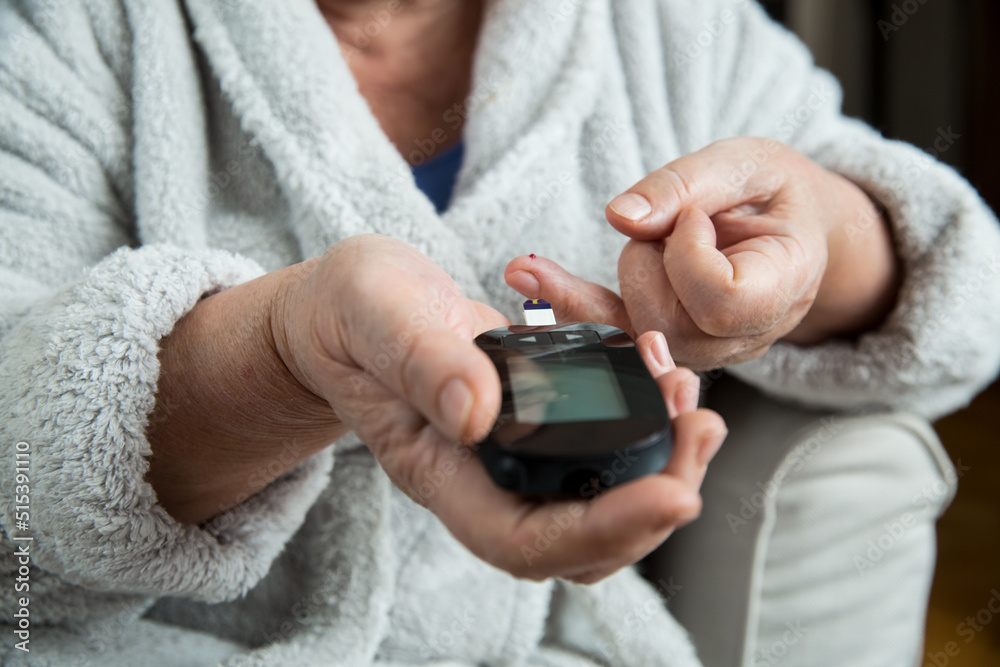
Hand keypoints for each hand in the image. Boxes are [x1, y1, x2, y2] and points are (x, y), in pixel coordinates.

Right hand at [277, 235, 725, 582]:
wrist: (348, 310)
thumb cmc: (351, 315)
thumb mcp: (376, 315)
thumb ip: (421, 360)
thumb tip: (479, 416)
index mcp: (440, 470)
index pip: (525, 538)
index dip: (604, 530)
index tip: (673, 493)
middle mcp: (485, 477)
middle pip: (581, 538)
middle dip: (655, 502)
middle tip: (701, 433)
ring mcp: (514, 454)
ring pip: (601, 500)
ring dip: (662, 466)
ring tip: (697, 410)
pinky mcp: (537, 422)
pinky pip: (601, 447)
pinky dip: (646, 421)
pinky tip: (665, 375)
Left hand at [515, 138, 897, 369]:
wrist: (788, 226)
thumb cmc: (772, 191)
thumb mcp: (742, 163)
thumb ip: (685, 185)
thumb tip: (621, 217)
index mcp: (785, 286)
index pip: (722, 301)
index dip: (691, 256)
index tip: (695, 217)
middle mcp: (748, 335)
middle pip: (667, 324)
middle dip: (648, 262)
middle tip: (676, 221)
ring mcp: (708, 350)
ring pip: (634, 334)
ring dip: (625, 275)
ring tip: (654, 234)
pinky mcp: (667, 343)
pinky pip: (610, 336)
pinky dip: (567, 302)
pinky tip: (525, 273)